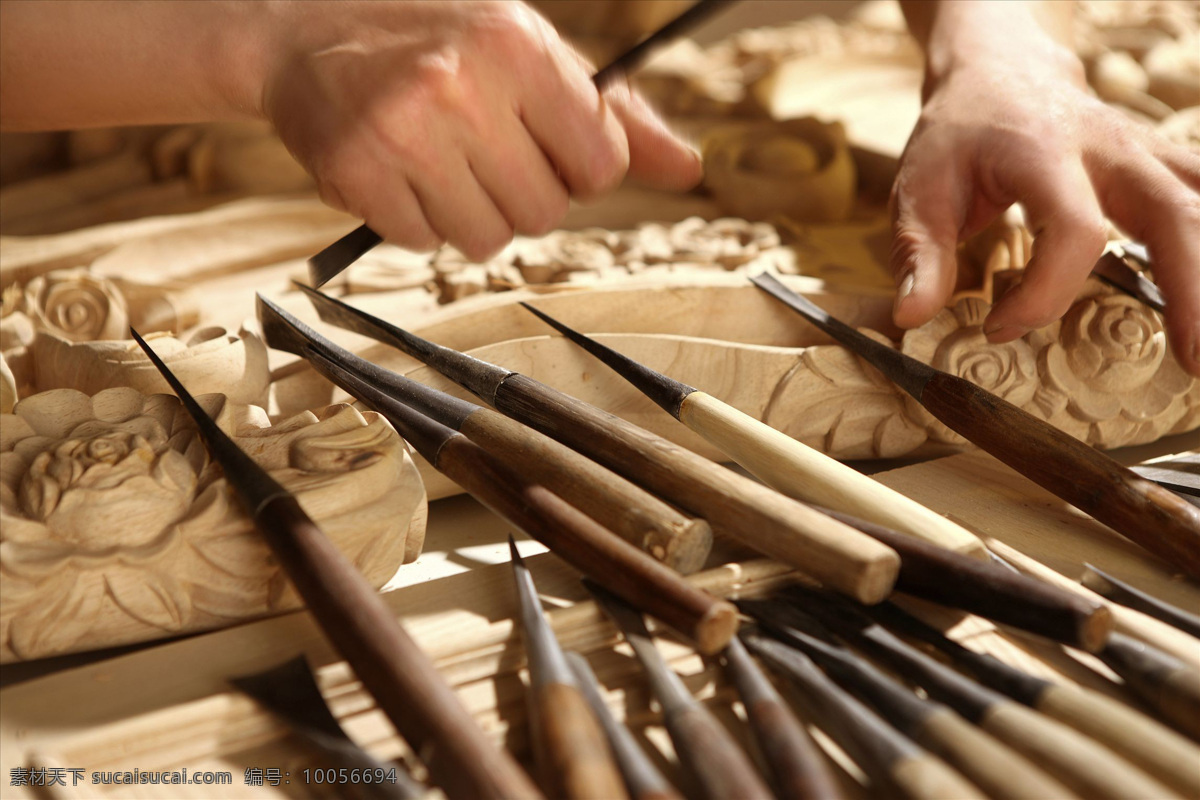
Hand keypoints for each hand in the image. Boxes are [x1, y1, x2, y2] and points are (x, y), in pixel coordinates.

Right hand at [262, 1, 701, 260]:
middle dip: (521, 194)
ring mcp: (404, 130)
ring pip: (486, 239)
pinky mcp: (356, 170)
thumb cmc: (437, 37)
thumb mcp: (530, 50)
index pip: (602, 165)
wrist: (302, 24)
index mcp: (520, 46)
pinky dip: (416, 220)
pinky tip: (398, 169)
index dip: (578, 169)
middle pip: (545, 212)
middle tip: (481, 150)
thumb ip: (614, 114)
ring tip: (439, 160)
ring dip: (470, 215)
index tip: (543, 144)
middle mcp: (463, 85)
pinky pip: (424, 242)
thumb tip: (687, 169)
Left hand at [890, 16, 1199, 375]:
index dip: (1045, 293)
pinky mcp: (1157, 166)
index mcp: (1045, 153)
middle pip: (1174, 212)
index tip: (999, 329)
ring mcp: (1142, 153)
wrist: (997, 74)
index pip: (1075, 230)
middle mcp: (1109, 148)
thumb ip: (919, 253)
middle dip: (1190, 289)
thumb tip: (912, 318)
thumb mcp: (919, 189)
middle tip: (1191, 362)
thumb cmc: (958, 136)